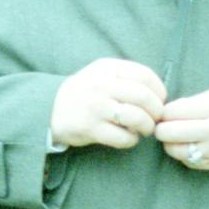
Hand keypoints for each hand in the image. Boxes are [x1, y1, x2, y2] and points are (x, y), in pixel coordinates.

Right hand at [49, 58, 167, 149]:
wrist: (49, 108)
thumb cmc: (84, 92)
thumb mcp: (101, 73)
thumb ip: (126, 76)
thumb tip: (158, 93)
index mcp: (107, 68)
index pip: (145, 75)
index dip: (159, 90)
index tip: (160, 100)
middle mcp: (101, 85)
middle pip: (144, 97)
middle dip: (156, 111)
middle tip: (155, 118)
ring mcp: (95, 107)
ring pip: (136, 117)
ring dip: (147, 127)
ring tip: (145, 129)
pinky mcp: (90, 128)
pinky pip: (123, 137)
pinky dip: (131, 140)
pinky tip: (129, 138)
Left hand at [154, 86, 208, 170]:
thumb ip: (194, 102)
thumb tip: (168, 112)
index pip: (172, 112)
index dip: (165, 112)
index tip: (169, 112)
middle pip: (167, 133)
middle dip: (162, 128)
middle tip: (167, 125)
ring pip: (174, 151)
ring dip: (171, 144)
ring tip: (178, 137)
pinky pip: (188, 162)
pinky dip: (185, 155)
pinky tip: (192, 146)